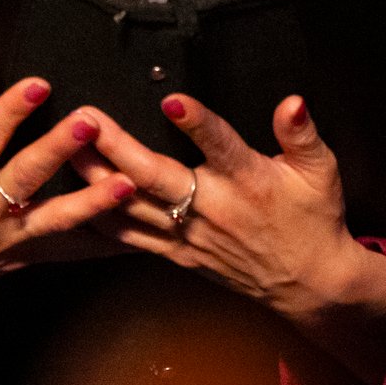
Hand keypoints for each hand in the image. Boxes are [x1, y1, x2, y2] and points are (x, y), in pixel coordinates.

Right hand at [0, 66, 136, 363]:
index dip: (9, 111)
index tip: (36, 85)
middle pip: (26, 176)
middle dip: (59, 149)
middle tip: (91, 124)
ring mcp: (3, 238)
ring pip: (53, 218)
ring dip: (91, 201)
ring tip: (126, 182)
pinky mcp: (16, 256)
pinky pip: (58, 249)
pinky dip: (90, 242)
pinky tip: (124, 235)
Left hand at [84, 94, 385, 384]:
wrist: (309, 283)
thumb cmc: (313, 218)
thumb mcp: (321, 171)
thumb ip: (302, 134)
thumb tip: (291, 102)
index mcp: (248, 182)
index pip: (221, 147)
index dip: (198, 124)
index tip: (173, 101)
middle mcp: (213, 209)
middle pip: (156, 177)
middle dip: (116, 147)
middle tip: (85, 117)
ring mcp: (189, 235)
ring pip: (132, 207)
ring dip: (95, 178)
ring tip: (64, 147)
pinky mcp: (176, 254)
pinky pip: (129, 238)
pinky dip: (97, 220)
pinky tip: (69, 202)